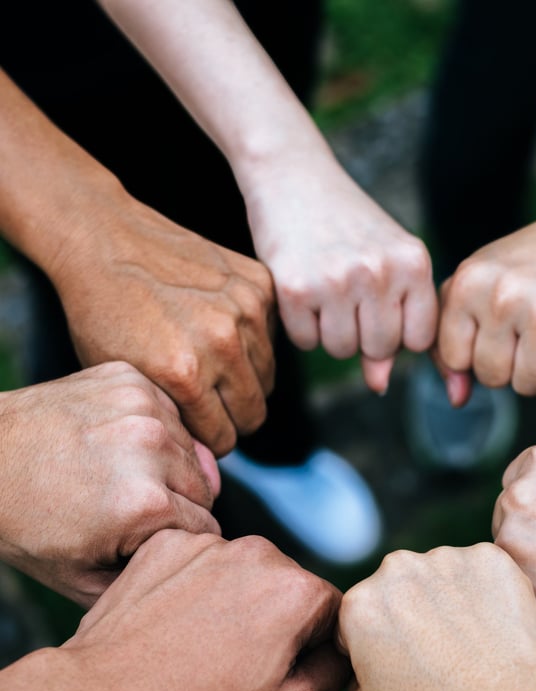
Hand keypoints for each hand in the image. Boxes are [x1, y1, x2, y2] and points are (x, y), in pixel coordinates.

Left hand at [0, 362, 219, 605]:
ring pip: (192, 449)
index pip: (206, 528)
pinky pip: (171, 414)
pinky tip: (119, 443)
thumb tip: (195, 564)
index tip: (148, 537)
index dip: (179, 539)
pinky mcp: (131, 380)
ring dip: (170, 465)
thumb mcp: (83, 580)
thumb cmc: (27, 522)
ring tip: (125, 475)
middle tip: (133, 508)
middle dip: (179, 503)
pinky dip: (156, 430)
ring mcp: (142, 407)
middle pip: (206, 488)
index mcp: (145, 503)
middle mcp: (152, 448)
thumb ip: (149, 578)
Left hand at [46, 190, 275, 456]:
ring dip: (245, 378)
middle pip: (254, 413)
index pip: (224, 437)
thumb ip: (168, 414)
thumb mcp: (123, 378)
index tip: (199, 428)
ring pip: (267, 377)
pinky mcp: (259, 284)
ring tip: (214, 364)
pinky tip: (222, 328)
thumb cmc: (104, 312)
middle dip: (233, 416)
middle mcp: (222, 343)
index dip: (209, 439)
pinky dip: (252, 339)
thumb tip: (205, 445)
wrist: (105, 240)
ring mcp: (246, 309)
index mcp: (184, 374)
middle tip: (212, 403)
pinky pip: (272, 336)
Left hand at [65, 530, 349, 690]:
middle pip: (287, 587)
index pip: (331, 613)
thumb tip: (343, 651)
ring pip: (242, 573)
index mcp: (298, 592)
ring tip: (197, 648)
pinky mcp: (166, 543)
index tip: (276, 673)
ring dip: (233, 603)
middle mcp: (259, 553)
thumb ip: (334, 673)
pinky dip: (193, 588)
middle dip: (273, 621)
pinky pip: (199, 563)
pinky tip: (172, 625)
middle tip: (235, 666)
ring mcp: (209, 544)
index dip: (311, 648)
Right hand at [242, 151, 436, 392]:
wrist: (293, 175)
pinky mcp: (296, 288)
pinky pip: (306, 342)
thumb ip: (396, 321)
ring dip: (330, 332)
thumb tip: (379, 385)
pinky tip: (302, 288)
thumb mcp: (385, 263)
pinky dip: (301, 325)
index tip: (382, 309)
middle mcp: (380, 271)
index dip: (399, 333)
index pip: (419, 340)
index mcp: (414, 263)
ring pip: (342, 350)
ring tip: (325, 289)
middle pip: (380, 349)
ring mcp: (337, 280)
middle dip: (363, 335)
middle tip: (348, 295)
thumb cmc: (348, 224)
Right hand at [337, 543, 535, 690]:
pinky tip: (493, 628)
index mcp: (360, 603)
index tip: (403, 667)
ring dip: (448, 600)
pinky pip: (481, 572)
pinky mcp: (489, 556)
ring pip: (440, 577)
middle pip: (399, 589)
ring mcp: (446, 557)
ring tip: (469, 644)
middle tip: (438, 655)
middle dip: (410, 614)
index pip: (362, 619)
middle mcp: (397, 567)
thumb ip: (353, 680)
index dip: (378, 646)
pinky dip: (486, 593)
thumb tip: (364, 665)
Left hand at [436, 202, 535, 401]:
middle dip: (507, 363)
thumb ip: (449, 343)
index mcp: (467, 283)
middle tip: (526, 328)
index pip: (455, 360)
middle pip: (490, 376)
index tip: (494, 327)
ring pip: (524, 384)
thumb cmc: (526, 268)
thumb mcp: (475, 287)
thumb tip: (457, 399)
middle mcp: (502, 295)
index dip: (475, 352)